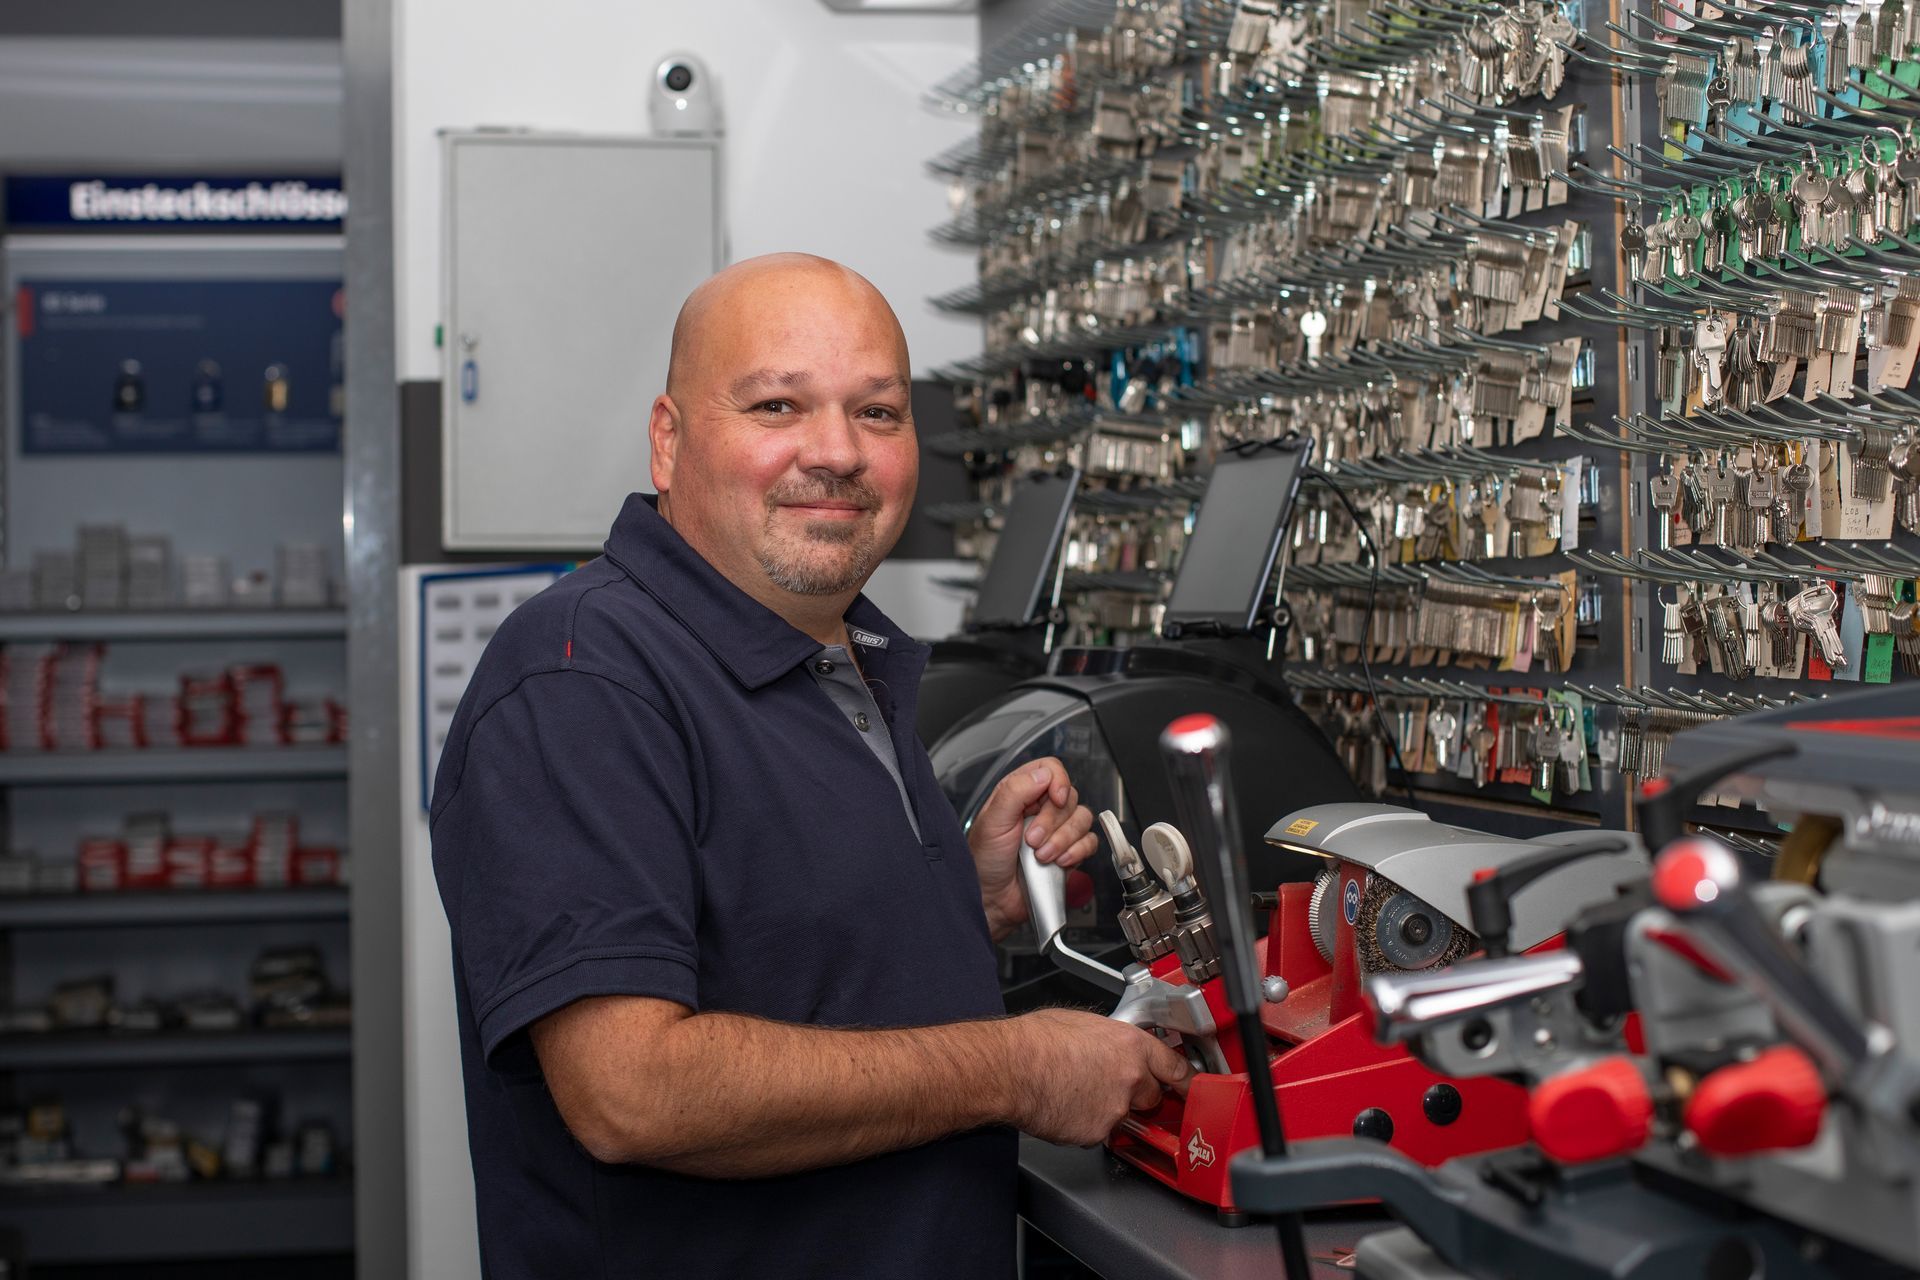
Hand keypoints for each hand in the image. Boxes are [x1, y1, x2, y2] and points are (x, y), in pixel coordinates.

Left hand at [970, 757, 1096, 939]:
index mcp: (1020, 792)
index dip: (1058, 781)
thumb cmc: (984, 861)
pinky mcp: (1069, 851)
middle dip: (1053, 822)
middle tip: (1032, 840)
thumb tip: (1044, 775)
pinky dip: (1077, 851)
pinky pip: (1089, 841)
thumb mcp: (992, 821)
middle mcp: (1040, 808)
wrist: (992, 899)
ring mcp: (1056, 830)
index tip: (1054, 799)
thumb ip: (1015, 791)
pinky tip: (1058, 862)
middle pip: (1069, 796)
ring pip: (1082, 818)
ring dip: (1063, 840)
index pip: (1052, 770)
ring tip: (1041, 855)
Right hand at [1003, 1009, 1191, 1146]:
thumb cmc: (1036, 1041)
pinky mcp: (1096, 1133)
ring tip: (1076, 1092)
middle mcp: (1131, 1078)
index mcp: (1131, 1045)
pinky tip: (1065, 1107)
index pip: (1174, 1066)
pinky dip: (1086, 1124)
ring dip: (1108, 1109)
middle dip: (1137, 1093)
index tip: (1187, 1083)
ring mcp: (1115, 1109)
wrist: (1011, 1068)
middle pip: (1153, 1095)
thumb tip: (1111, 1044)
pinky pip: (1098, 1131)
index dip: (1182, 1077)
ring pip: (1123, 1116)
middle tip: (1109, 1084)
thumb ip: (1109, 1037)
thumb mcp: (1083, 1022)